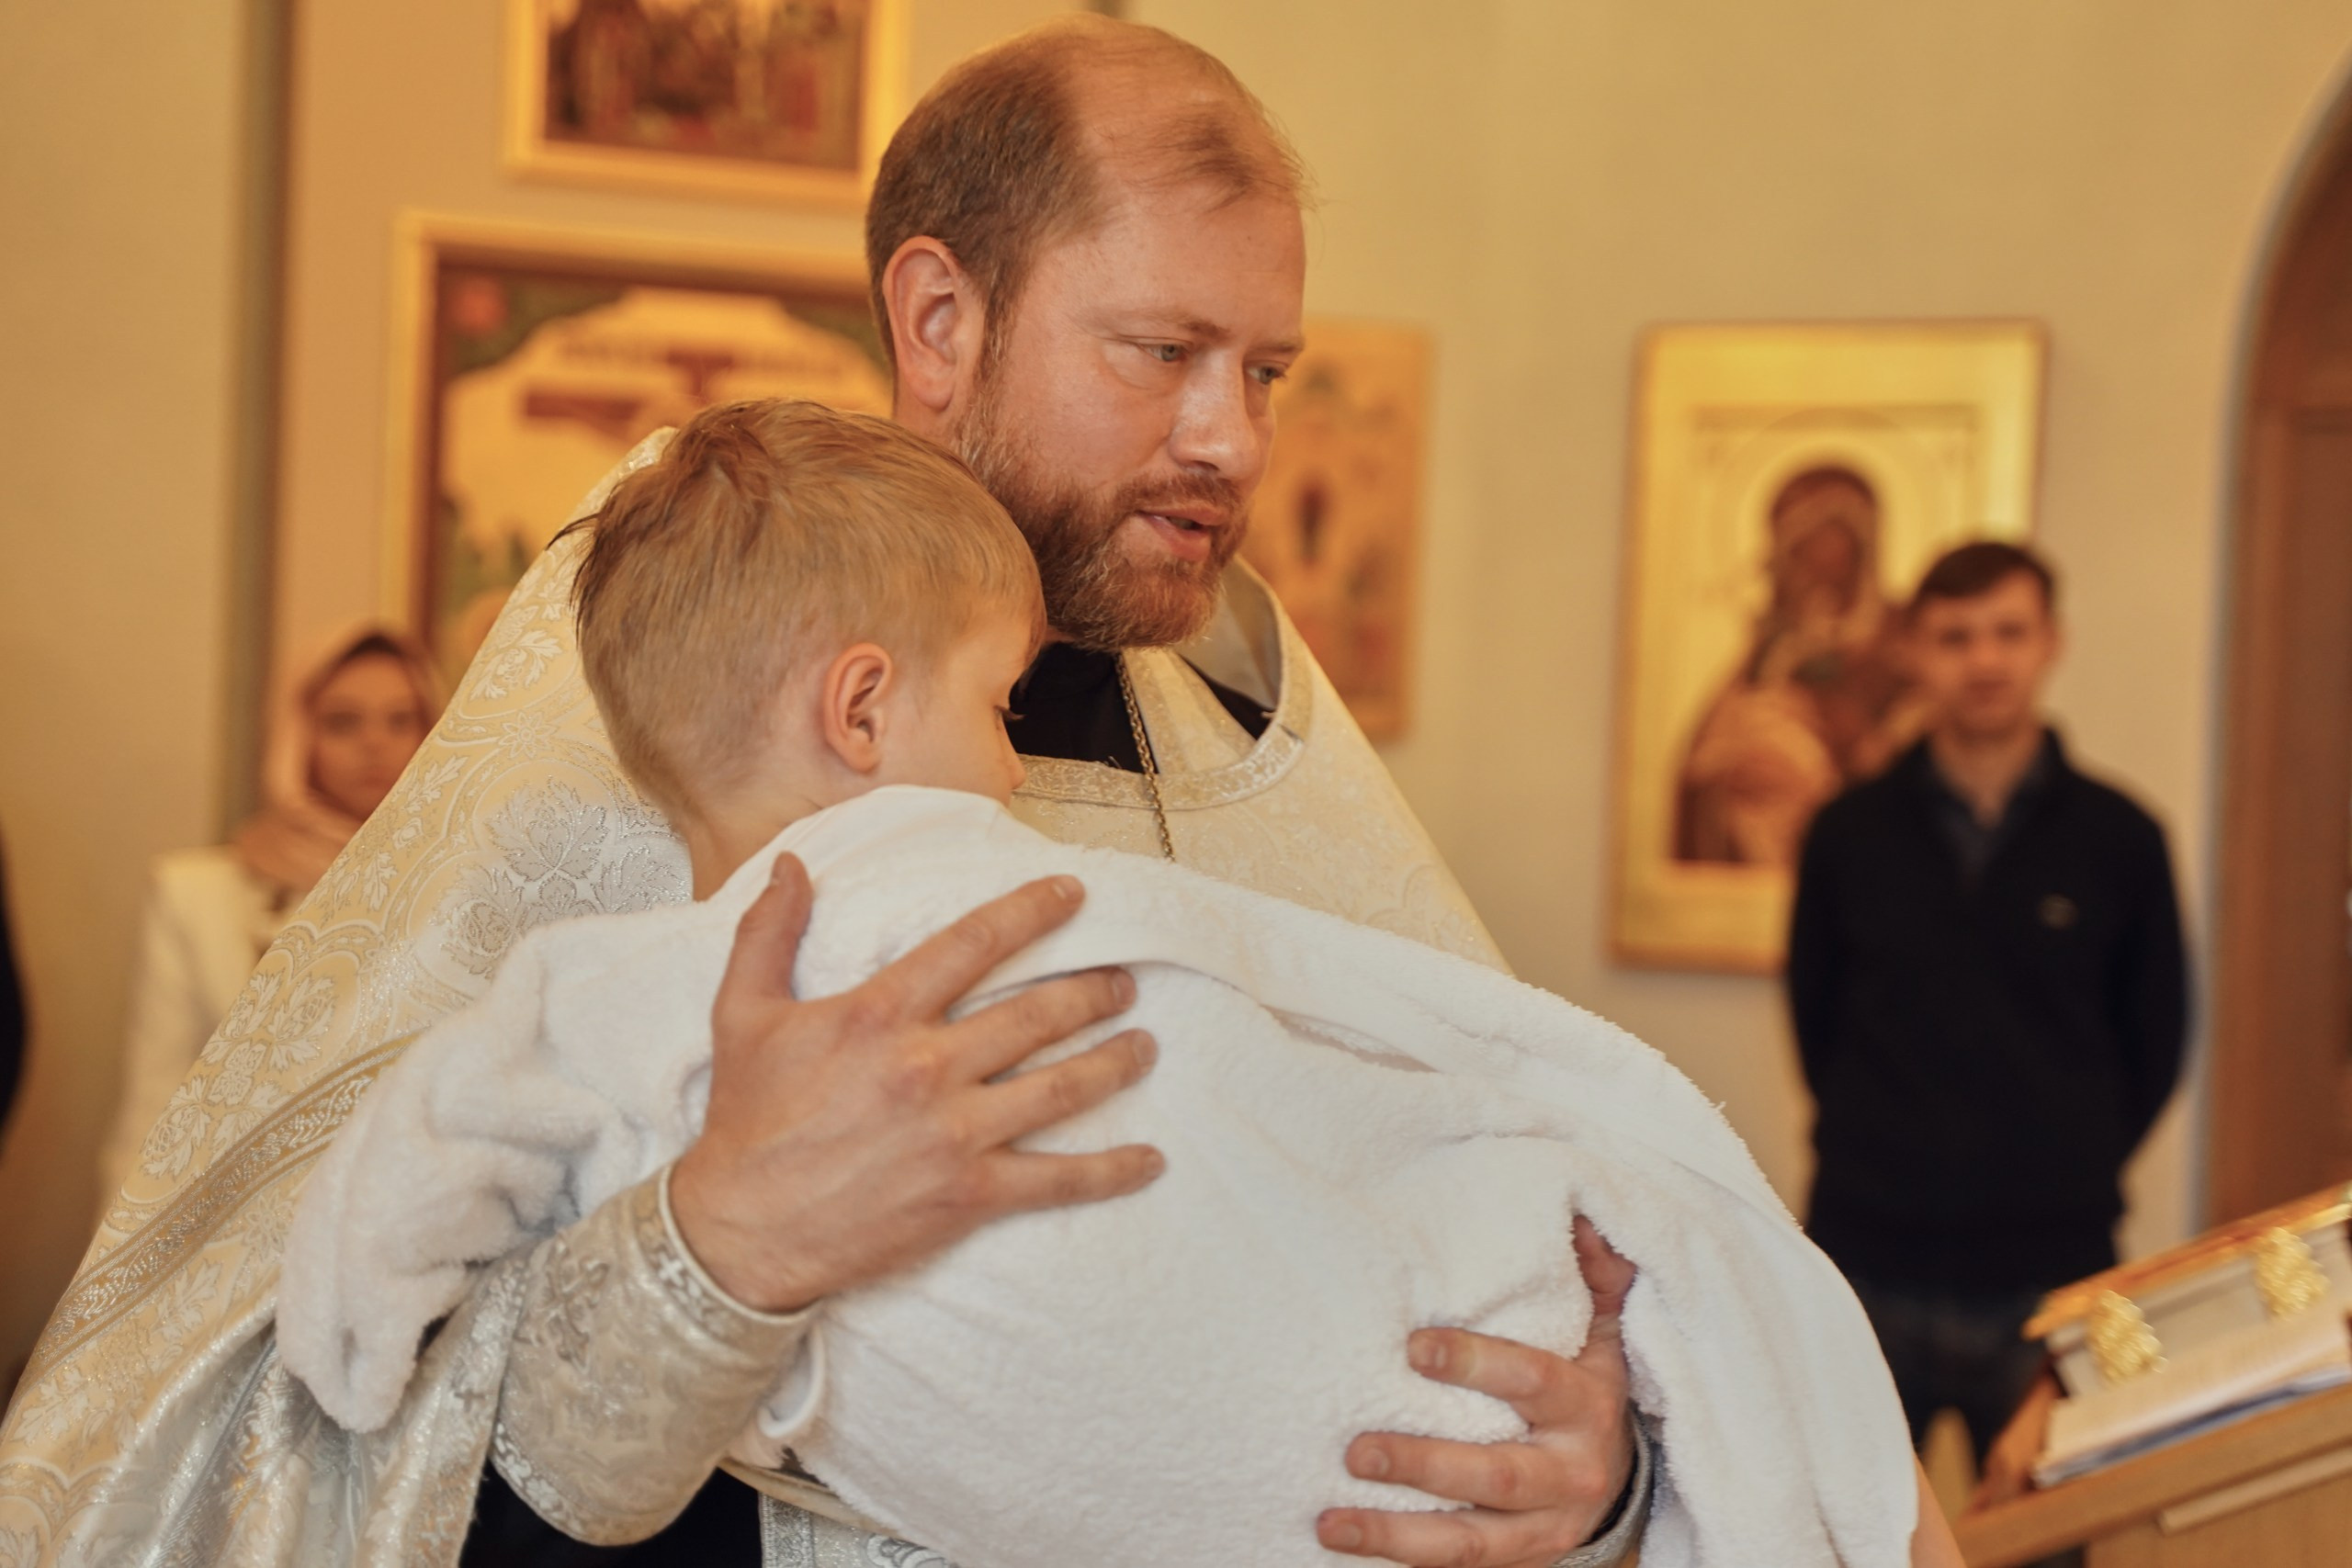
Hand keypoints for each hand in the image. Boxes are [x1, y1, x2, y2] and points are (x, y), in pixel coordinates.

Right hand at [671, 854, 1163, 1311]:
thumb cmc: (745, 1122)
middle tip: (1124, 981)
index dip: (1032, 912)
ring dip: (1113, 1061)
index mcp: (880, 1015)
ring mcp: (955, 1133)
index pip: (974, 944)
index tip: (1073, 895)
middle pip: (1037, 1013)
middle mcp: (928, 1067)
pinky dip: (1110, 1172)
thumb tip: (792, 867)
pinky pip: (1056, 1180)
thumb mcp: (742, 1014)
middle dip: (1092, 991)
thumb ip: (769, 933)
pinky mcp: (969, 1195)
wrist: (740, 1232)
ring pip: (1060, 1087)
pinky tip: (1149, 1160)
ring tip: (1144, 1045)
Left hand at [1319, 1217, 1638, 1565]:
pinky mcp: (1518, 1561)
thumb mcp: (1602, 1330)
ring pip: (1471, 1542)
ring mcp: (1543, 1527)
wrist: (1617, 1479)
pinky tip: (1345, 1545)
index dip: (1475, 1363)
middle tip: (1356, 1449)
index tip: (1413, 1347)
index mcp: (1586, 1403)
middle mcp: (1569, 1473)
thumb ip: (1593, 1275)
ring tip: (1330, 1521)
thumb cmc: (1587, 1386)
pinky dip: (1402, 1559)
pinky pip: (1459, 1567)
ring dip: (1397, 1534)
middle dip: (1426, 1464)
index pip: (1532, 1380)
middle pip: (1497, 1474)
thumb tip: (1576, 1215)